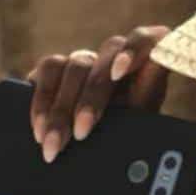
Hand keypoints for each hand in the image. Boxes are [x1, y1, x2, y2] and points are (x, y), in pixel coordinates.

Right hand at [15, 26, 171, 194]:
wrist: (103, 148)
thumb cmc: (129, 137)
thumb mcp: (144, 134)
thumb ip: (152, 130)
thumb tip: (157, 155)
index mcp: (149, 68)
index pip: (152, 40)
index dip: (137, 49)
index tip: (120, 72)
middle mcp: (117, 56)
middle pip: (107, 59)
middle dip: (91, 99)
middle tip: (82, 134)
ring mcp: (88, 59)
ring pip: (75, 64)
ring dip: (62, 106)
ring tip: (55, 142)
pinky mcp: (58, 68)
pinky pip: (48, 70)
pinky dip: (43, 100)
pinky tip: (39, 127)